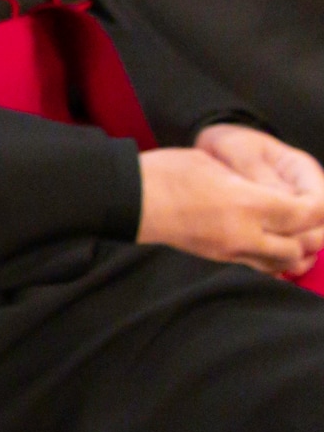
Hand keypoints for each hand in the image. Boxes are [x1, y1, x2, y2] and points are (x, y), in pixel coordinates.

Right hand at [149, 134, 323, 273]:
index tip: (318, 199)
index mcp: (247, 203)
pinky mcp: (216, 258)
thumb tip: (270, 193)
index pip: (306, 214)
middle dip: (312, 234)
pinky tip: (269, 245)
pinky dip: (272, 259)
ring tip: (293, 234)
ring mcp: (230, 250)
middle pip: (300, 246)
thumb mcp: (215, 165)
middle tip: (312, 219)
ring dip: (294, 250)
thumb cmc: (166, 173)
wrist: (128, 199)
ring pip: (281, 263)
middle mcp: (244, 233)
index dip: (321, 208)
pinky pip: (259, 266)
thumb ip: (250, 183)